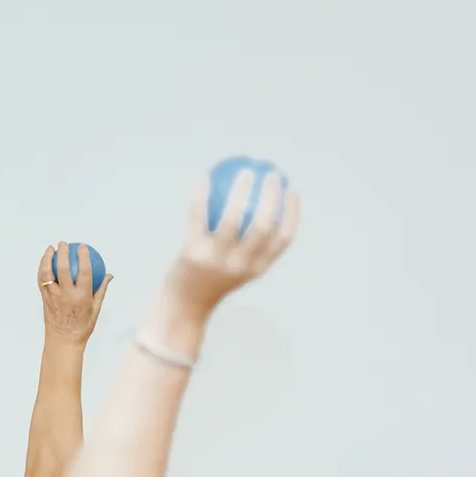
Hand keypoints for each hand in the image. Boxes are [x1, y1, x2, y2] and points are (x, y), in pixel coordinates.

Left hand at [37, 242, 111, 342]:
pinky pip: (42, 280)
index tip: (82, 246)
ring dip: (47, 258)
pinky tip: (45, 262)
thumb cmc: (83, 325)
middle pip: (62, 269)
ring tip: (50, 248)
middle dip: (62, 253)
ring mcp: (53, 297)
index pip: (83, 271)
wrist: (64, 340)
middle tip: (64, 243)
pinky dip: (42, 269)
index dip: (83, 256)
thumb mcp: (96, 308)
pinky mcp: (45, 299)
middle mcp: (66, 295)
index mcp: (82, 297)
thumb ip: (102, 289)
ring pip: (47, 273)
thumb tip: (110, 275)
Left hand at [165, 170, 301, 314]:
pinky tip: (205, 177)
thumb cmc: (214, 280)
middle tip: (269, 174)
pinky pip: (199, 216)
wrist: (183, 305)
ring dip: (240, 190)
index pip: (283, 239)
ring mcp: (215, 260)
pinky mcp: (192, 254)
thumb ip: (254, 246)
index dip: (292, 213)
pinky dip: (201, 195)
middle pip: (263, 226)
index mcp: (257, 268)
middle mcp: (240, 265)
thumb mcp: (239, 267)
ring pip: (233, 218)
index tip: (291, 190)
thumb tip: (268, 207)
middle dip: (271, 196)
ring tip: (244, 171)